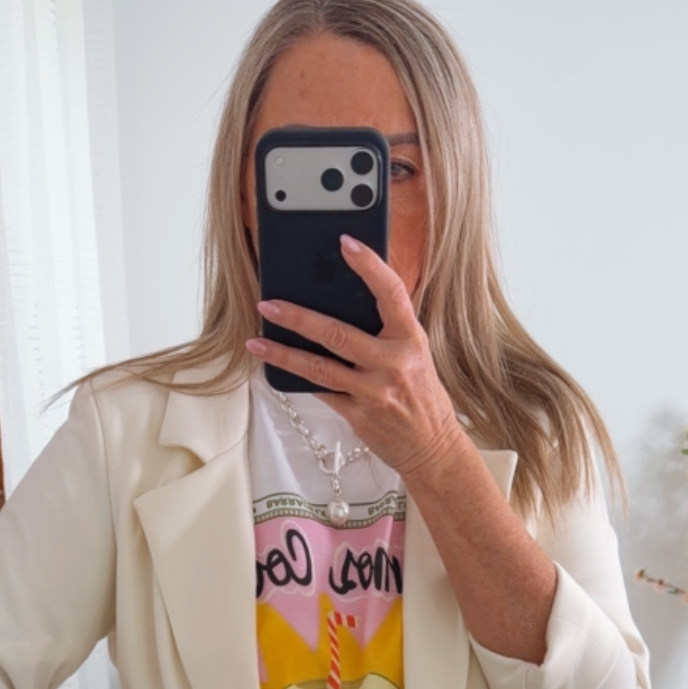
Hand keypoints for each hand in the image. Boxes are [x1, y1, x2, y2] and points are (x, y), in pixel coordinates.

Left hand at [246, 235, 464, 480]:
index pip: (391, 292)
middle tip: (267, 304)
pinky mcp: (359, 415)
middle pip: (338, 333)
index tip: (346, 242)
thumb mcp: (414, 352)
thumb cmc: (420, 393)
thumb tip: (341, 300)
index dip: (369, 265)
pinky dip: (299, 379)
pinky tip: (276, 367)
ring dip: (283, 353)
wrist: (431, 446)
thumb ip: (387, 328)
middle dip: (298, 317)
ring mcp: (374, 391)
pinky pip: (322, 392)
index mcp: (410, 338)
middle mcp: (393, 362)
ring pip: (320, 367)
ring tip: (256, 341)